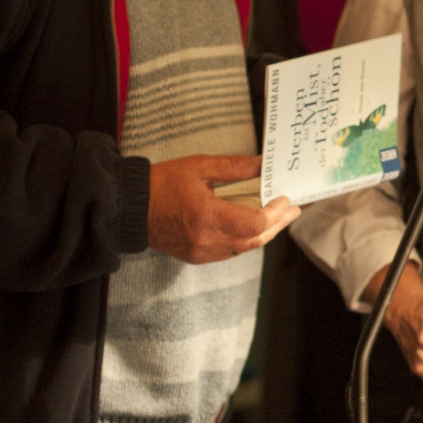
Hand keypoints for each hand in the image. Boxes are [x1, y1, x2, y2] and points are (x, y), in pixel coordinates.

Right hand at [147, 154, 299, 263]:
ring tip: (279, 217)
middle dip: (278, 224)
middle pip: (255, 240)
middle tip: (293, 210)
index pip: (254, 224)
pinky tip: (253, 227)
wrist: (128, 207)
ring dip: (264, 233)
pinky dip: (246, 240)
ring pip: (245, 248)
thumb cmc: (161, 183)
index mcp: (206, 217)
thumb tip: (264, 165)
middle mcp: (206, 240)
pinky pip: (231, 252)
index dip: (275, 214)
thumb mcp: (199, 167)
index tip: (285, 199)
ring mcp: (201, 252)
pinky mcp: (196, 257)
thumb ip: (235, 167)